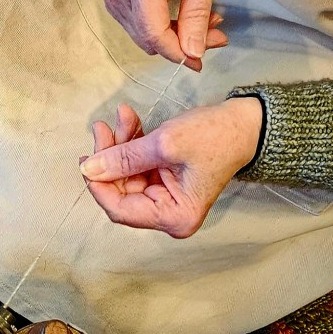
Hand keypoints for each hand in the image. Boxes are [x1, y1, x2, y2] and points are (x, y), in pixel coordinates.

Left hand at [79, 98, 262, 237]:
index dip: (98, 184)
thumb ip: (124, 158)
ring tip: (122, 116)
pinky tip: (129, 120)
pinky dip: (131, 142)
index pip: (119, 210)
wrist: (245, 123)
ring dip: (120, 144)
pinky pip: (137, 164)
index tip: (87, 158)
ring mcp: (166, 197)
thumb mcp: (165, 144)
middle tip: (103, 127)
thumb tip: (89, 170)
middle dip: (110, 156)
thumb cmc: (215, 137)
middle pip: (120, 190)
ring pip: (126, 173)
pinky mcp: (164, 180)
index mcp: (174, 217)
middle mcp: (168, 214)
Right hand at [102, 0, 224, 70]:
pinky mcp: (114, 1)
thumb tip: (192, 53)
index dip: (178, 52)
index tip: (202, 60)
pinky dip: (164, 30)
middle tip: (216, 33)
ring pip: (145, 38)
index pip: (153, 32)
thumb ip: (197, 13)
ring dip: (175, 37)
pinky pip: (140, 29)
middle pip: (148, 38)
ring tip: (203, 21)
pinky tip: (183, 18)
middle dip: (182, 44)